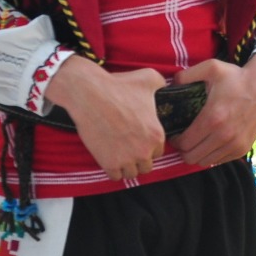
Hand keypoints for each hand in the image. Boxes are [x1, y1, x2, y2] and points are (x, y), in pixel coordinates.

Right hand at [47, 56, 165, 181]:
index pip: (158, 152)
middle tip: (128, 148)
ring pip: (131, 173)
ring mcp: (127, 159)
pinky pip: (116, 177)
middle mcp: (144, 150)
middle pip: (146, 166)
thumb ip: (161, 84)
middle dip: (139, 159)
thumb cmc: (119, 85)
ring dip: (126, 166)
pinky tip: (109, 158)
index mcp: (157, 135)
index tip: (139, 140)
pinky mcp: (109, 163)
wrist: (89, 93)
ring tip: (119, 154)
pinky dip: (113, 170)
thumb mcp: (148, 78)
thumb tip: (166, 85)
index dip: (149, 147)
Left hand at [171, 56, 255, 167]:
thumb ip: (186, 75)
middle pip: (191, 157)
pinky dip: (211, 155)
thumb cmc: (237, 77)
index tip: (174, 133)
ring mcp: (235, 144)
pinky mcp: (243, 149)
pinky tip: (210, 143)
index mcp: (213, 118)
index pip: (184, 143)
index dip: (174, 140)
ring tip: (196, 142)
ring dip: (197, 154)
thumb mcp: (211, 68)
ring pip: (205, 162)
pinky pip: (219, 161)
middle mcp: (224, 136)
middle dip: (183, 149)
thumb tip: (170, 84)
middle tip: (183, 138)